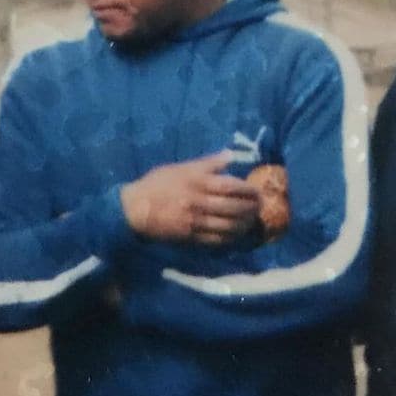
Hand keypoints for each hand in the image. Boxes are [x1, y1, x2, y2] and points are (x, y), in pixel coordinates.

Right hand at [121, 150, 259, 245]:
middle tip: (260, 206)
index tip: (258, 190)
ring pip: (227, 225)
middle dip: (250, 207)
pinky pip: (215, 240)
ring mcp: (195, 222)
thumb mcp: (181, 167)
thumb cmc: (158, 184)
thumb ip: (207, 163)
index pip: (230, 186)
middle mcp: (199, 202)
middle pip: (232, 207)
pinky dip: (230, 238)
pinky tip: (238, 234)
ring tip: (253, 220)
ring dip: (244, 224)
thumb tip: (230, 155)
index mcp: (197, 182)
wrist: (135, 209)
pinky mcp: (190, 238)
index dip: (247, 190)